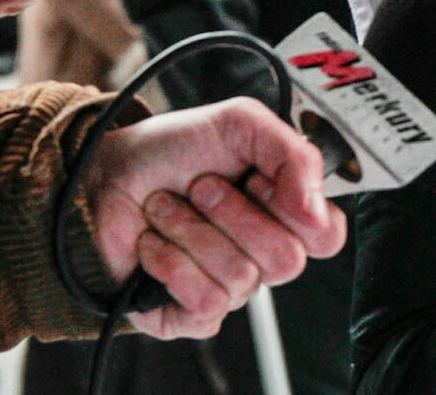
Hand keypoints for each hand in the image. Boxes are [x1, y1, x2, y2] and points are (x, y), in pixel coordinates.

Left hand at [81, 98, 347, 339]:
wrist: (108, 172)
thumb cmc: (174, 148)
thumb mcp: (242, 123)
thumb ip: (296, 155)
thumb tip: (316, 212)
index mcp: (286, 210)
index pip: (327, 236)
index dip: (298, 211)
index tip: (258, 179)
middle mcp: (263, 252)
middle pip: (287, 261)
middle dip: (234, 214)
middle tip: (201, 186)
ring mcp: (230, 286)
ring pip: (242, 278)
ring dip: (193, 231)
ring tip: (167, 207)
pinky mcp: (191, 312)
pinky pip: (206, 303)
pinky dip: (170, 262)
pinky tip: (153, 242)